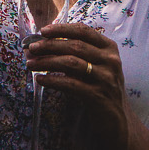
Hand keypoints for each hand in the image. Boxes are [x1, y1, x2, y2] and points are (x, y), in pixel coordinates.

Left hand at [28, 21, 134, 149]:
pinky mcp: (99, 96)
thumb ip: (75, 55)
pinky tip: (41, 79)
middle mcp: (110, 60)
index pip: (84, 31)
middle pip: (75, 46)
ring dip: (47, 62)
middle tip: (32, 48)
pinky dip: (53, 80)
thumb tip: (41, 45)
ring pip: (71, 63)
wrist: (117, 120)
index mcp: (109, 48)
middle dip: (50, 45)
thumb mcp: (94, 67)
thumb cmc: (100, 89)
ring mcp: (106, 78)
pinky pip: (71, 84)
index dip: (62, 29)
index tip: (43, 31)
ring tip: (31, 64)